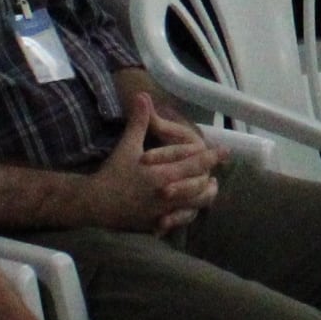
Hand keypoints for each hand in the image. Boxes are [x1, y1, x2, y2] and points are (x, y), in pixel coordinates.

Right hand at [85, 92, 220, 232]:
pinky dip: (188, 213)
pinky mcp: (158, 224)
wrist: (95, 205)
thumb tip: (143, 95)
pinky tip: (191, 207)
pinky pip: (180, 220)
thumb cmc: (113, 174)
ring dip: (204, 196)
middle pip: (200, 187)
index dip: (212, 157)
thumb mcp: (127, 146)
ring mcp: (164, 211)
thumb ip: (140, 122)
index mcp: (163, 174)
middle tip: (217, 172)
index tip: (225, 151)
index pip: (195, 164)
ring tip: (210, 188)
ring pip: (194, 205)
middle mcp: (168, 194)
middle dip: (210, 178)